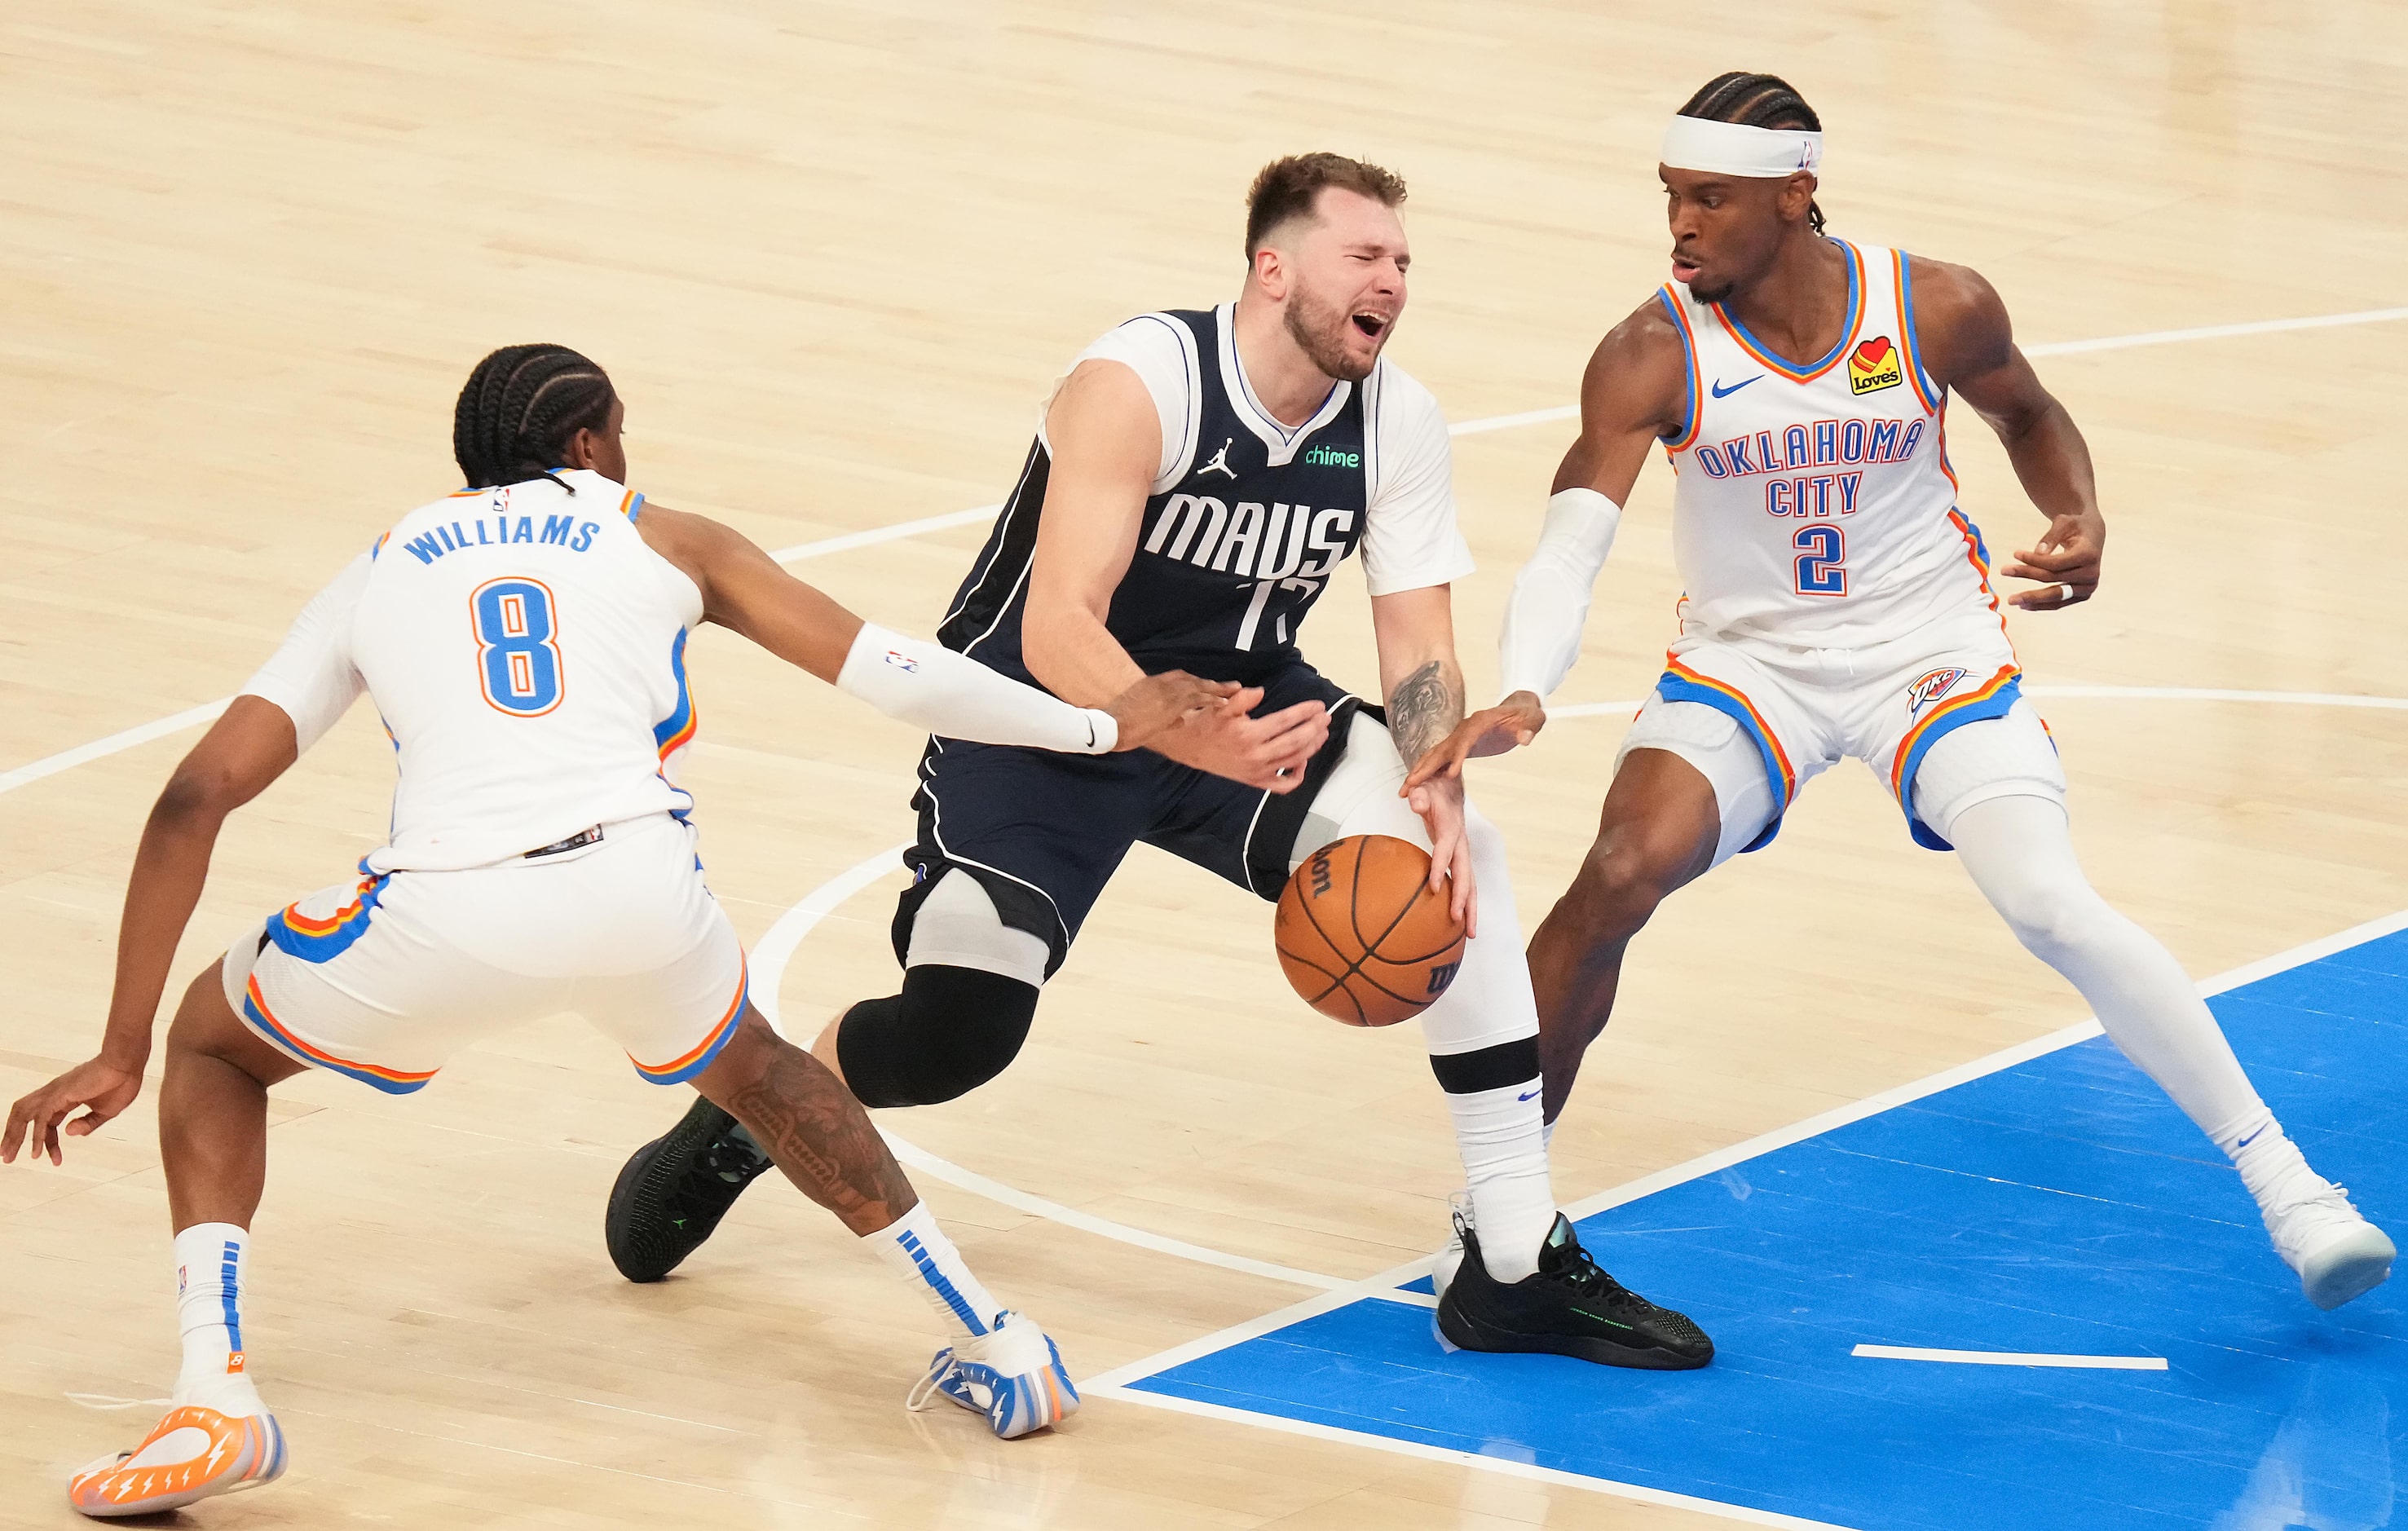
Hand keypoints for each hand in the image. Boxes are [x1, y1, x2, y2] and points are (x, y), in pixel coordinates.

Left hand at [3, 1056, 144, 1166]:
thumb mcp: (105, 1112)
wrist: (126, 1065)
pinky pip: (41, 1119)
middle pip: (23, 1114)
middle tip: (7, 1156)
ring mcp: (54, 1092)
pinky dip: (36, 1136)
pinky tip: (37, 1152)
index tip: (55, 1160)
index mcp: (64, 1096)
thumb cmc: (121, 1083)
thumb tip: (70, 1133)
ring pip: (22, 1114)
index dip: (47, 1142)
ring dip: (13, 1135)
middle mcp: (54, 1093)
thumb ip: (88, 1124)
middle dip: (13, 1136)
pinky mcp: (59, 1095)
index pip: (45, 1121)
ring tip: (9, 1155)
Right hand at [1103, 671, 1240, 751]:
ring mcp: (1166, 693)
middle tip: (1231, 686)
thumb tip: (1182, 720)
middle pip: (1192, 680)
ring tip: (1234, 692)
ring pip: (1197, 687)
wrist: (1108, 724)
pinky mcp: (1171, 704)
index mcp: (1150, 685)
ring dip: (1217, 689)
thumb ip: (1163, 716)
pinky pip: (1196, 698)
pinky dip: (1212, 699)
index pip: (1180, 679)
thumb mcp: (1137, 713)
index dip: (1197, 683)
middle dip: (1211, 684)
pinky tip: (1224, 702)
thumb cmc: (1115, 722)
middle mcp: (1160, 685)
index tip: (1209, 686)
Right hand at [1146, 690, 1328, 791]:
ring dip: (1311, 747)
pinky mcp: (1254, 781)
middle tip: (1325, 717)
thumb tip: (1260, 692)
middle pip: (1295, 742)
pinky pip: (1281, 785)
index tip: (1318, 705)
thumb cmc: (1204, 722)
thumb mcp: (1219, 705)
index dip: (1304, 712)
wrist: (1185, 745)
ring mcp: (1256, 771)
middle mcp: (1255, 755)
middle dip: (1314, 729)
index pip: (1285, 721)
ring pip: (1293, 762)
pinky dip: (1296, 776)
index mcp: (1247, 734)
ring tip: (1321, 734)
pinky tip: (1302, 762)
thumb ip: (1240, 698)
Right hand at [1401, 691, 1546, 791]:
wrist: (1519, 709)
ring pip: (1436, 754)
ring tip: (1405, 788)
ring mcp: (1460, 735)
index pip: (1466, 739)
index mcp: (1481, 721)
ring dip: (1419, 770)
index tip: (1450, 773)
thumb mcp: (1533, 720)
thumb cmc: (1526, 715)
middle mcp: (1466, 728)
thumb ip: (1528, 729)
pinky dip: (1427, 769)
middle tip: (1411, 783)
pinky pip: (1439, 758)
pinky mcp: (1459, 744)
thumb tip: (1524, 737)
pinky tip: (1415, 783)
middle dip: (1426, 766)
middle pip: (1443, 748)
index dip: (1458, 756)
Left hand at [1401, 771, 1477, 935]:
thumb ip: (1419, 796)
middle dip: (1463, 900)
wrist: (1450, 790)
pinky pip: (1465, 885)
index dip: (1441, 868)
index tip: (1435, 889)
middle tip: (1457, 920)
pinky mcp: (1459, 861)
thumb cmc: (1433, 792)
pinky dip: (1466, 905)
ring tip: (1471, 934)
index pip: (1446, 852)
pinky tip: (1462, 924)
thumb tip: (1413, 801)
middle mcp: (1461, 846)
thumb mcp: (1424, 789)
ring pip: (1470, 886)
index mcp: (1451, 831)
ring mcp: (1463, 855)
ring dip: (1471, 909)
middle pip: (1466, 876)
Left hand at [2004, 511, 2102, 609]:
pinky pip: (2060, 603)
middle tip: (2004, 571)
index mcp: (2088, 555)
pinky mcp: (2082, 595)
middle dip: (2027, 575)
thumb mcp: (2064, 523)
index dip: (2034, 560)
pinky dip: (2042, 605)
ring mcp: (2088, 587)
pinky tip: (2025, 605)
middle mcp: (2091, 574)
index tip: (2015, 553)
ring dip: (2033, 599)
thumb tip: (2038, 552)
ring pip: (2056, 596)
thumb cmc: (2075, 527)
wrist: (2092, 536)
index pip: (2055, 562)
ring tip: (2013, 600)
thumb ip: (2051, 537)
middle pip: (2053, 578)